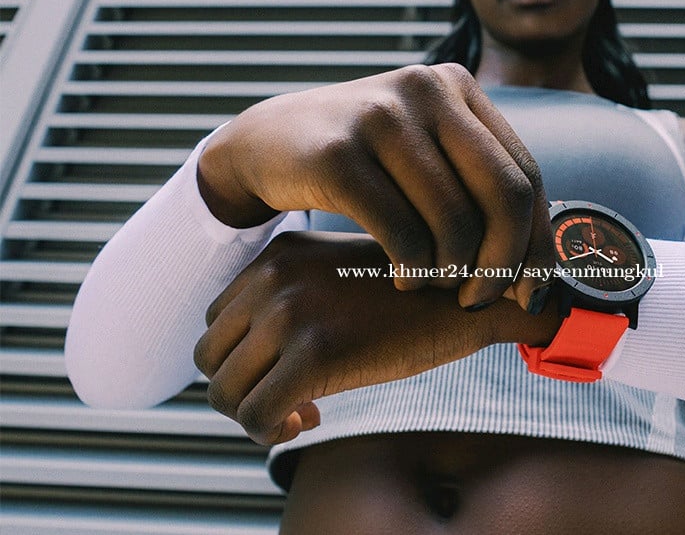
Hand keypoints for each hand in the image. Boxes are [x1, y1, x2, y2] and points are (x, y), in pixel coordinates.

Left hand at [193, 232, 560, 444]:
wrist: (471, 294)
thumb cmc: (413, 296)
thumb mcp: (340, 278)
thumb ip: (292, 299)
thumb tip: (254, 358)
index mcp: (277, 254)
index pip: (217, 320)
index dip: (246, 358)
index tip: (292, 373)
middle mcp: (273, 277)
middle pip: (210, 354)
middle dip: (243, 388)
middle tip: (293, 400)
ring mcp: (289, 313)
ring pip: (223, 389)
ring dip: (254, 414)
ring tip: (300, 413)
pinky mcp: (313, 354)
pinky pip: (254, 415)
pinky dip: (270, 432)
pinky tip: (309, 421)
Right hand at [197, 63, 554, 309]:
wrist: (267, 142)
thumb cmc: (363, 162)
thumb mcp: (425, 154)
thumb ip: (478, 189)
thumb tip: (542, 267)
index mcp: (459, 89)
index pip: (524, 176)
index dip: (536, 244)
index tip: (529, 292)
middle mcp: (427, 91)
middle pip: (505, 196)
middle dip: (504, 264)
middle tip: (479, 299)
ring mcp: (382, 117)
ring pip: (456, 221)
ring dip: (454, 275)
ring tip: (435, 288)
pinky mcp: (339, 154)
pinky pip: (403, 234)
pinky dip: (414, 271)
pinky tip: (404, 279)